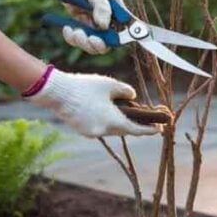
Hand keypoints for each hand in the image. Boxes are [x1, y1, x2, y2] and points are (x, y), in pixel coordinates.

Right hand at [25, 68, 158, 136]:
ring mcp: (91, 133)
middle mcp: (103, 131)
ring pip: (111, 130)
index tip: (159, 129)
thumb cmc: (85, 86)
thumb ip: (126, 91)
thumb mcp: (110, 84)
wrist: (57, 92)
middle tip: (144, 119)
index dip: (149, 130)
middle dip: (134, 125)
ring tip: (126, 113)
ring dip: (119, 123)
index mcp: (113, 121)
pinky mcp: (82, 131)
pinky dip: (106, 122)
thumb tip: (133, 97)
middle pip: (124, 130)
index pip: (136, 129)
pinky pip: (99, 128)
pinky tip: (107, 113)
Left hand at [44, 0, 123, 54]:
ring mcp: (93, 23)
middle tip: (89, 39)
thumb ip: (101, 5)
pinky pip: (78, 39)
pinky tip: (67, 29)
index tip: (106, 41)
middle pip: (108, 42)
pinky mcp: (80, 24)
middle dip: (97, 44)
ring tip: (74, 31)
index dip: (119, 39)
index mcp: (117, 10)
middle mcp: (107, 19)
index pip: (123, 30)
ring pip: (92, 43)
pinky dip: (71, 37)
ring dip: (83, 42)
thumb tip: (104, 26)